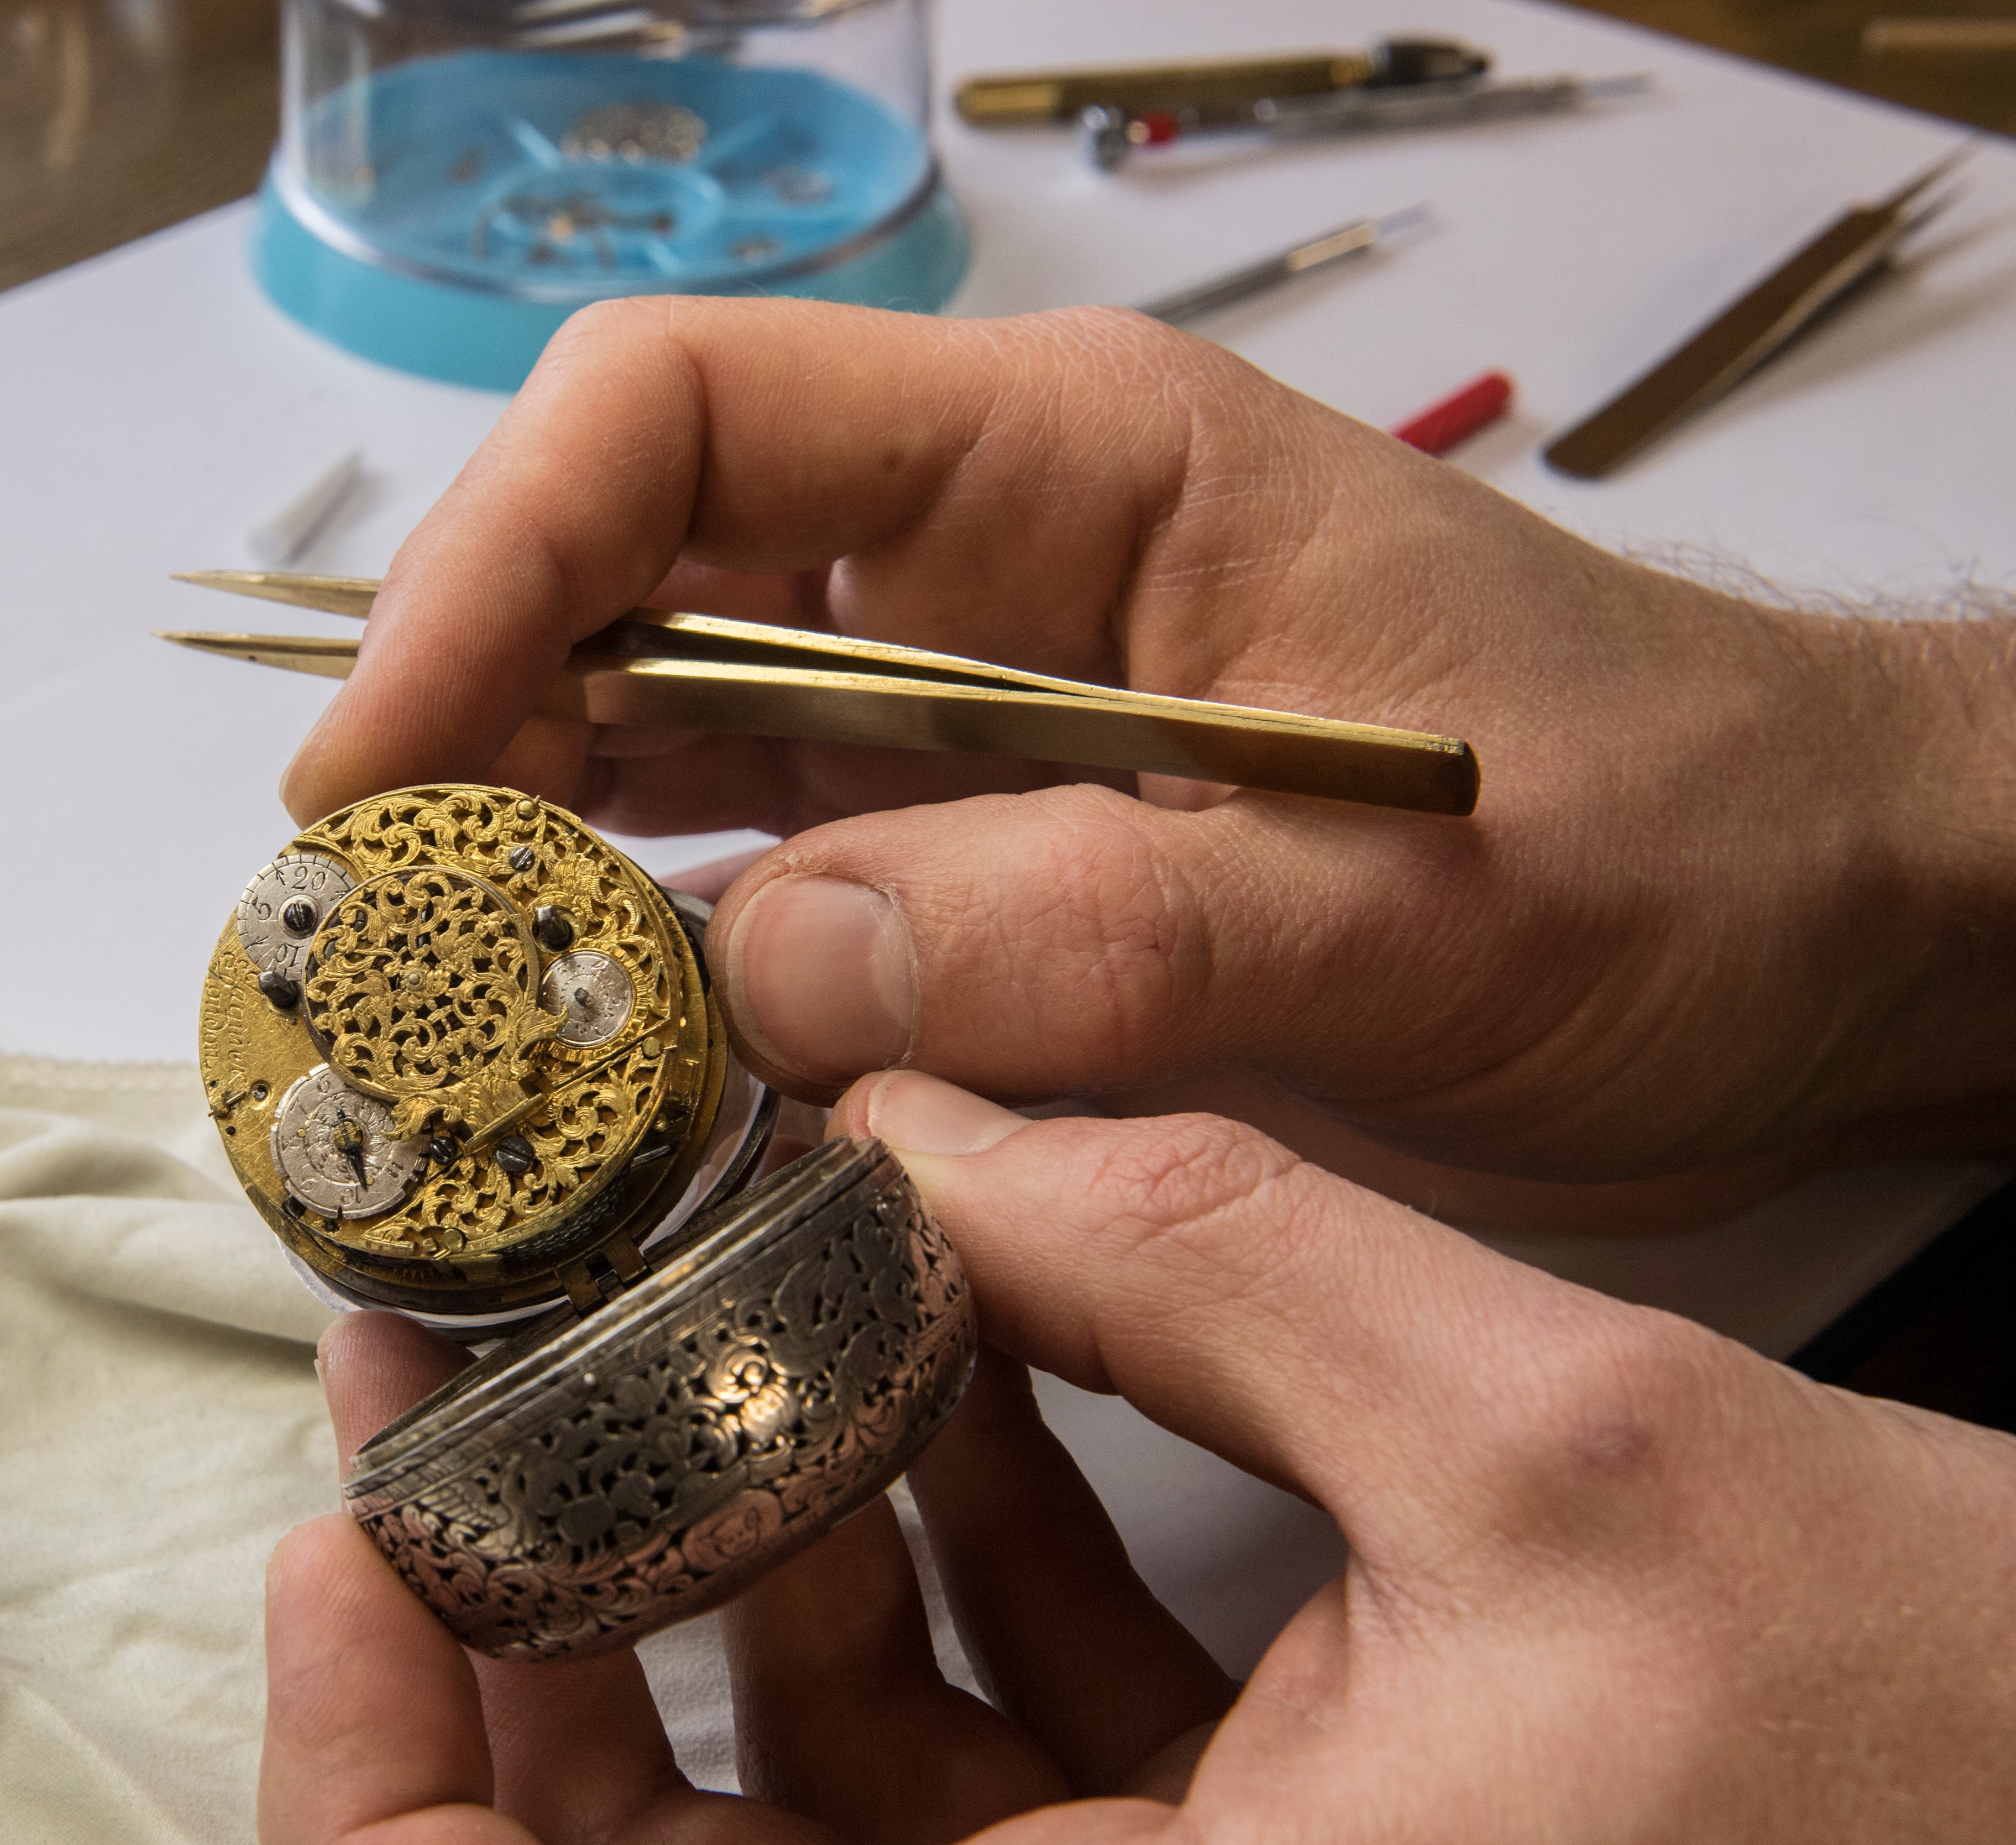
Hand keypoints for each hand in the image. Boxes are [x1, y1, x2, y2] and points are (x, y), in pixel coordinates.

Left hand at [258, 1073, 2015, 1844]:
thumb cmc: (1935, 1770)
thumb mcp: (1555, 1446)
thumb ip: (1195, 1252)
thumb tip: (913, 1108)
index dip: (390, 1808)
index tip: (365, 1541)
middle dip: (536, 1637)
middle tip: (477, 1376)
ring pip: (809, 1830)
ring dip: (738, 1564)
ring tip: (707, 1310)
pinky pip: (986, 1782)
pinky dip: (933, 1578)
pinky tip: (948, 1367)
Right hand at [280, 300, 2015, 1224]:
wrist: (1814, 927)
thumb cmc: (1670, 847)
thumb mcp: (1406, 901)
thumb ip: (1091, 923)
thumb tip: (756, 973)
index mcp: (1063, 468)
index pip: (679, 419)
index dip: (492, 565)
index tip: (382, 765)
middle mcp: (975, 569)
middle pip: (620, 580)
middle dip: (463, 738)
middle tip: (369, 947)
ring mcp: (969, 720)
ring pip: (661, 746)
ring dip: (535, 871)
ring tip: (434, 1034)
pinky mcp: (989, 863)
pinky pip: (762, 889)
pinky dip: (660, 977)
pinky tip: (598, 1086)